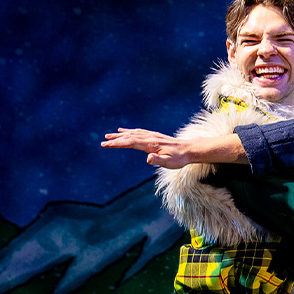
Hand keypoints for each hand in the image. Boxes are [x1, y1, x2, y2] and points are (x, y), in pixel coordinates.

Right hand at [102, 129, 244, 168]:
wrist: (190, 149)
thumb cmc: (179, 158)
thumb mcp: (169, 162)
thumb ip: (158, 160)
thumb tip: (148, 159)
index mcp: (150, 144)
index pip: (130, 142)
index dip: (117, 144)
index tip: (105, 145)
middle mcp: (150, 138)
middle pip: (129, 137)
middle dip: (115, 139)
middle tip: (103, 141)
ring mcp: (153, 136)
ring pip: (133, 133)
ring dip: (121, 134)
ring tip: (110, 135)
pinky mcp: (155, 137)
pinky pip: (140, 132)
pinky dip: (130, 131)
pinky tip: (126, 131)